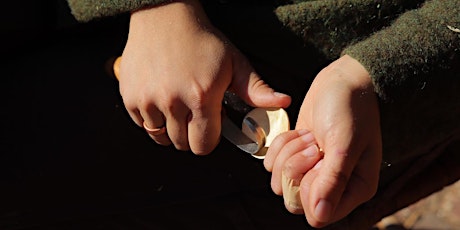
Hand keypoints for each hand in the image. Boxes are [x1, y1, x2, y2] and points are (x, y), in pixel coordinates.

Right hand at [119, 0, 290, 153]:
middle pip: (182, 144)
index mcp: (202, 97)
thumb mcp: (234, 62)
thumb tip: (283, 103)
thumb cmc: (202, 40)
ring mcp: (148, 99)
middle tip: (194, 115)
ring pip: (160, 136)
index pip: (204, 145)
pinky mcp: (130, 96)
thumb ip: (256, 89)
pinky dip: (151, 118)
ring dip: (170, 127)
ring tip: (177, 105)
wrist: (164, 17)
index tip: (209, 128)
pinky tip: (160, 99)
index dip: (208, 139)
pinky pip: (142, 124)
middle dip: (190, 135)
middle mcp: (173, 101)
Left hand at [264, 55, 381, 227]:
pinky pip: (273, 164)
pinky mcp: (297, 155)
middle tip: (313, 145)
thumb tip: (318, 217)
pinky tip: (301, 131)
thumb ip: (332, 182)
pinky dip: (281, 145)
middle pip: (294, 200)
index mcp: (354, 189)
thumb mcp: (343, 144)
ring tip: (310, 136)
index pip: (317, 214)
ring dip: (289, 154)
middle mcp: (333, 185)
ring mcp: (313, 170)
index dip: (308, 190)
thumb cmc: (351, 109)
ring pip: (280, 182)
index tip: (318, 160)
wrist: (343, 80)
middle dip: (295, 169)